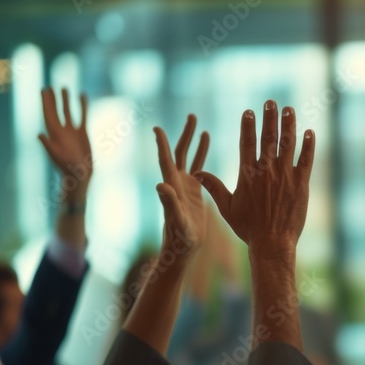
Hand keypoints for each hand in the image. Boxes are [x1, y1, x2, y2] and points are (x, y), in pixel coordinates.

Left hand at [39, 87, 91, 203]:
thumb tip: (39, 134)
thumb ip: (48, 145)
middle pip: (55, 111)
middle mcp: (61, 130)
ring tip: (63, 88)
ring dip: (65, 101)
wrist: (80, 174)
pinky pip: (82, 116)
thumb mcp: (56, 155)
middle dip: (52, 100)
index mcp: (53, 133)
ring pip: (68, 112)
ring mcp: (72, 131)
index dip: (46, 102)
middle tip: (48, 87)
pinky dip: (82, 106)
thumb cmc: (66, 167)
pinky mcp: (82, 133)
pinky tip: (82, 96)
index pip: (48, 114)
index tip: (44, 90)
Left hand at [154, 115, 210, 253]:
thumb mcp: (177, 221)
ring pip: (188, 156)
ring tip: (197, 122)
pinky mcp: (194, 189)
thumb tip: (160, 185)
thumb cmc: (180, 238)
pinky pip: (198, 166)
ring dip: (191, 139)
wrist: (184, 248)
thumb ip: (169, 204)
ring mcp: (185, 185)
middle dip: (183, 134)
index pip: (165, 161)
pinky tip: (206, 138)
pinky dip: (201, 151)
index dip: (161, 145)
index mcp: (172, 187)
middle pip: (177, 153)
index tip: (157, 128)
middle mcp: (176, 182)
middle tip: (191, 115)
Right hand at [195, 101, 315, 253]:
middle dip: (269, 117)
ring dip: (289, 125)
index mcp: (248, 175)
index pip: (247, 143)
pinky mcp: (301, 184)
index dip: (248, 125)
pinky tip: (310, 133)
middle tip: (271, 102)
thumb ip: (214, 188)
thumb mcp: (227, 208)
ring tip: (289, 110)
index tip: (249, 111)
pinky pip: (306, 160)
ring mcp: (285, 176)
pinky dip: (308, 146)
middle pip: (268, 138)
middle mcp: (266, 171)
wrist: (272, 243)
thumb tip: (197, 174)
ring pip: (288, 144)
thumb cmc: (248, 228)